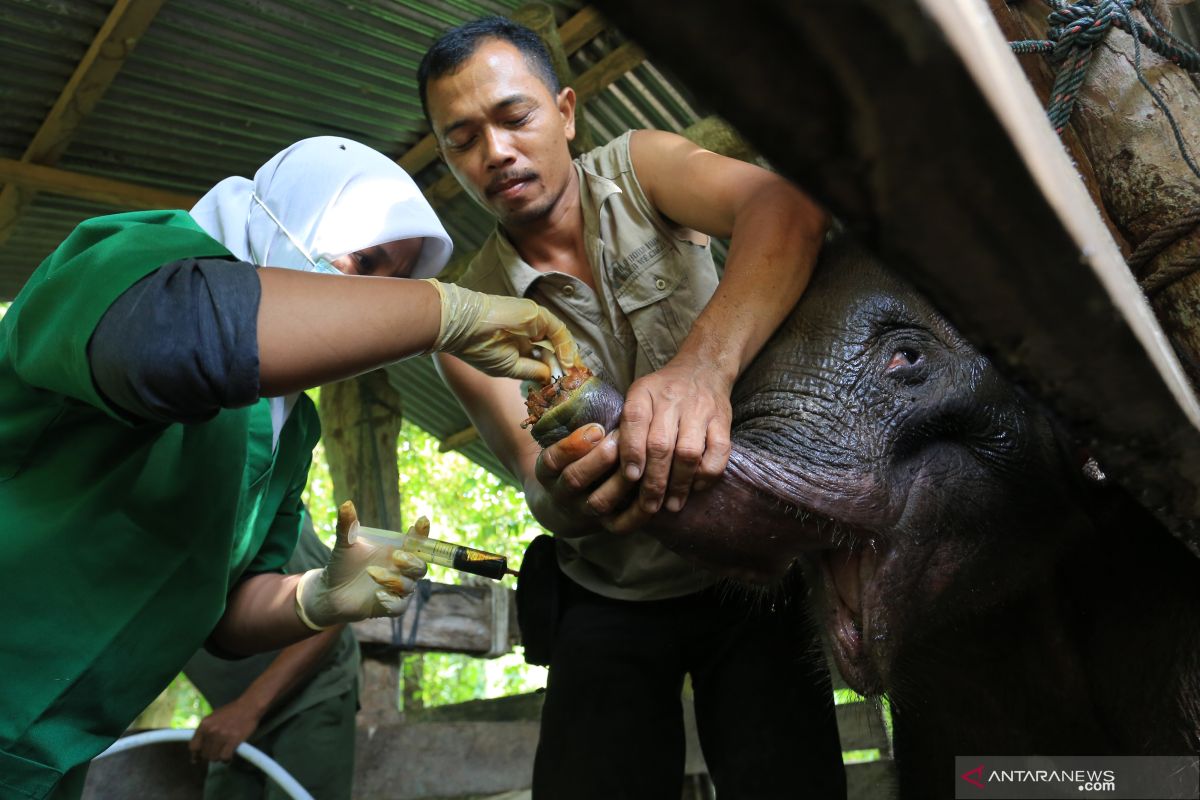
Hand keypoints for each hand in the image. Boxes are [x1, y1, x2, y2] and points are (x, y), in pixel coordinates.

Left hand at [188, 700, 261, 763]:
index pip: (193, 746)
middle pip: (204, 754)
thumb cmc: (231, 712)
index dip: (196, 755)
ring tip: (224, 753)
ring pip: (214, 757)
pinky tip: (230, 756)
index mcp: (204, 725)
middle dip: (210, 756)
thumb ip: (205, 731)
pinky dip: (227, 759)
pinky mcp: (233, 740)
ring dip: (219, 758)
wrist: (249, 706)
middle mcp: (210, 731)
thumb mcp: (213, 718)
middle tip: (217, 753)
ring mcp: (221, 736)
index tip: (199, 758)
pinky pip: (225, 757)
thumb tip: (198, 748)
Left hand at [295, 501, 426, 629]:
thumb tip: (346, 504)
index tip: (422, 522)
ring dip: (393, 579)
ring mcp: (397, 589)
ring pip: (409, 586)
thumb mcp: (345, 544)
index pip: (417, 542)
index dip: (423, 533)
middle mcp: (400, 570)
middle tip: (397, 556)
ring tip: (371, 573)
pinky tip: (378, 596)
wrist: (329, 591)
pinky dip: (392, 601)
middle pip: (421, 566)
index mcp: (396, 550)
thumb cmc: (342, 565)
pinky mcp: (389, 607)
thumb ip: (348, 526)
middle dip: (413, 561)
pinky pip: (399, 607)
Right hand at [424, 279, 578, 382]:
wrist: (464, 327)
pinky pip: (558, 331)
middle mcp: (529, 332)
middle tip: (577, 382)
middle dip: (567, 365)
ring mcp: (534, 321)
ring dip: (569, 359)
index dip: (557, 369)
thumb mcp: (509, 368)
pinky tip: (568, 364)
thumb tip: (551, 377)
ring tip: (575, 377)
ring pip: (559, 340)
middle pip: (555, 348)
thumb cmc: (479, 348)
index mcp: (519, 344)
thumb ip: (532, 371)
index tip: (567, 384)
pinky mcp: (537, 314)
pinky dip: (566, 347)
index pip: (544, 356)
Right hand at [534, 424, 651, 534]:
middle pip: (575, 480)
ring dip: (620, 483)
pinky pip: (619, 525)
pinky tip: (653, 497)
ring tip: (641, 465)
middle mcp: (562, 493)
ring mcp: (583, 511)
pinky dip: (637, 514)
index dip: (574, 445)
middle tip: (620, 442)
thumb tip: (591, 385)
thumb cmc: (575, 457)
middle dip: (598, 460)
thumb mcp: (565, 440)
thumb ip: (578, 422)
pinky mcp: (604, 524)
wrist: (568, 502)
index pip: (553, 459)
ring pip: (599, 502)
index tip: (596, 427)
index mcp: (548, 471)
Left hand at [619, 355, 733, 514]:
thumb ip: (627, 427)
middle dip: (654, 480)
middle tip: (649, 505)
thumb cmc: (662, 393)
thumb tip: (618, 472)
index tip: (631, 477)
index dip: (632, 451)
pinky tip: (696, 487)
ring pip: (688, 452)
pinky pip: (719, 451)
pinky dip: (707, 474)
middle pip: (661, 445)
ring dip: (680, 483)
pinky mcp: (723, 420)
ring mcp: (700, 410)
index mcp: (644, 393)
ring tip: (671, 504)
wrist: (703, 367)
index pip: (635, 420)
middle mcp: (671, 399)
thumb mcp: (638, 397)